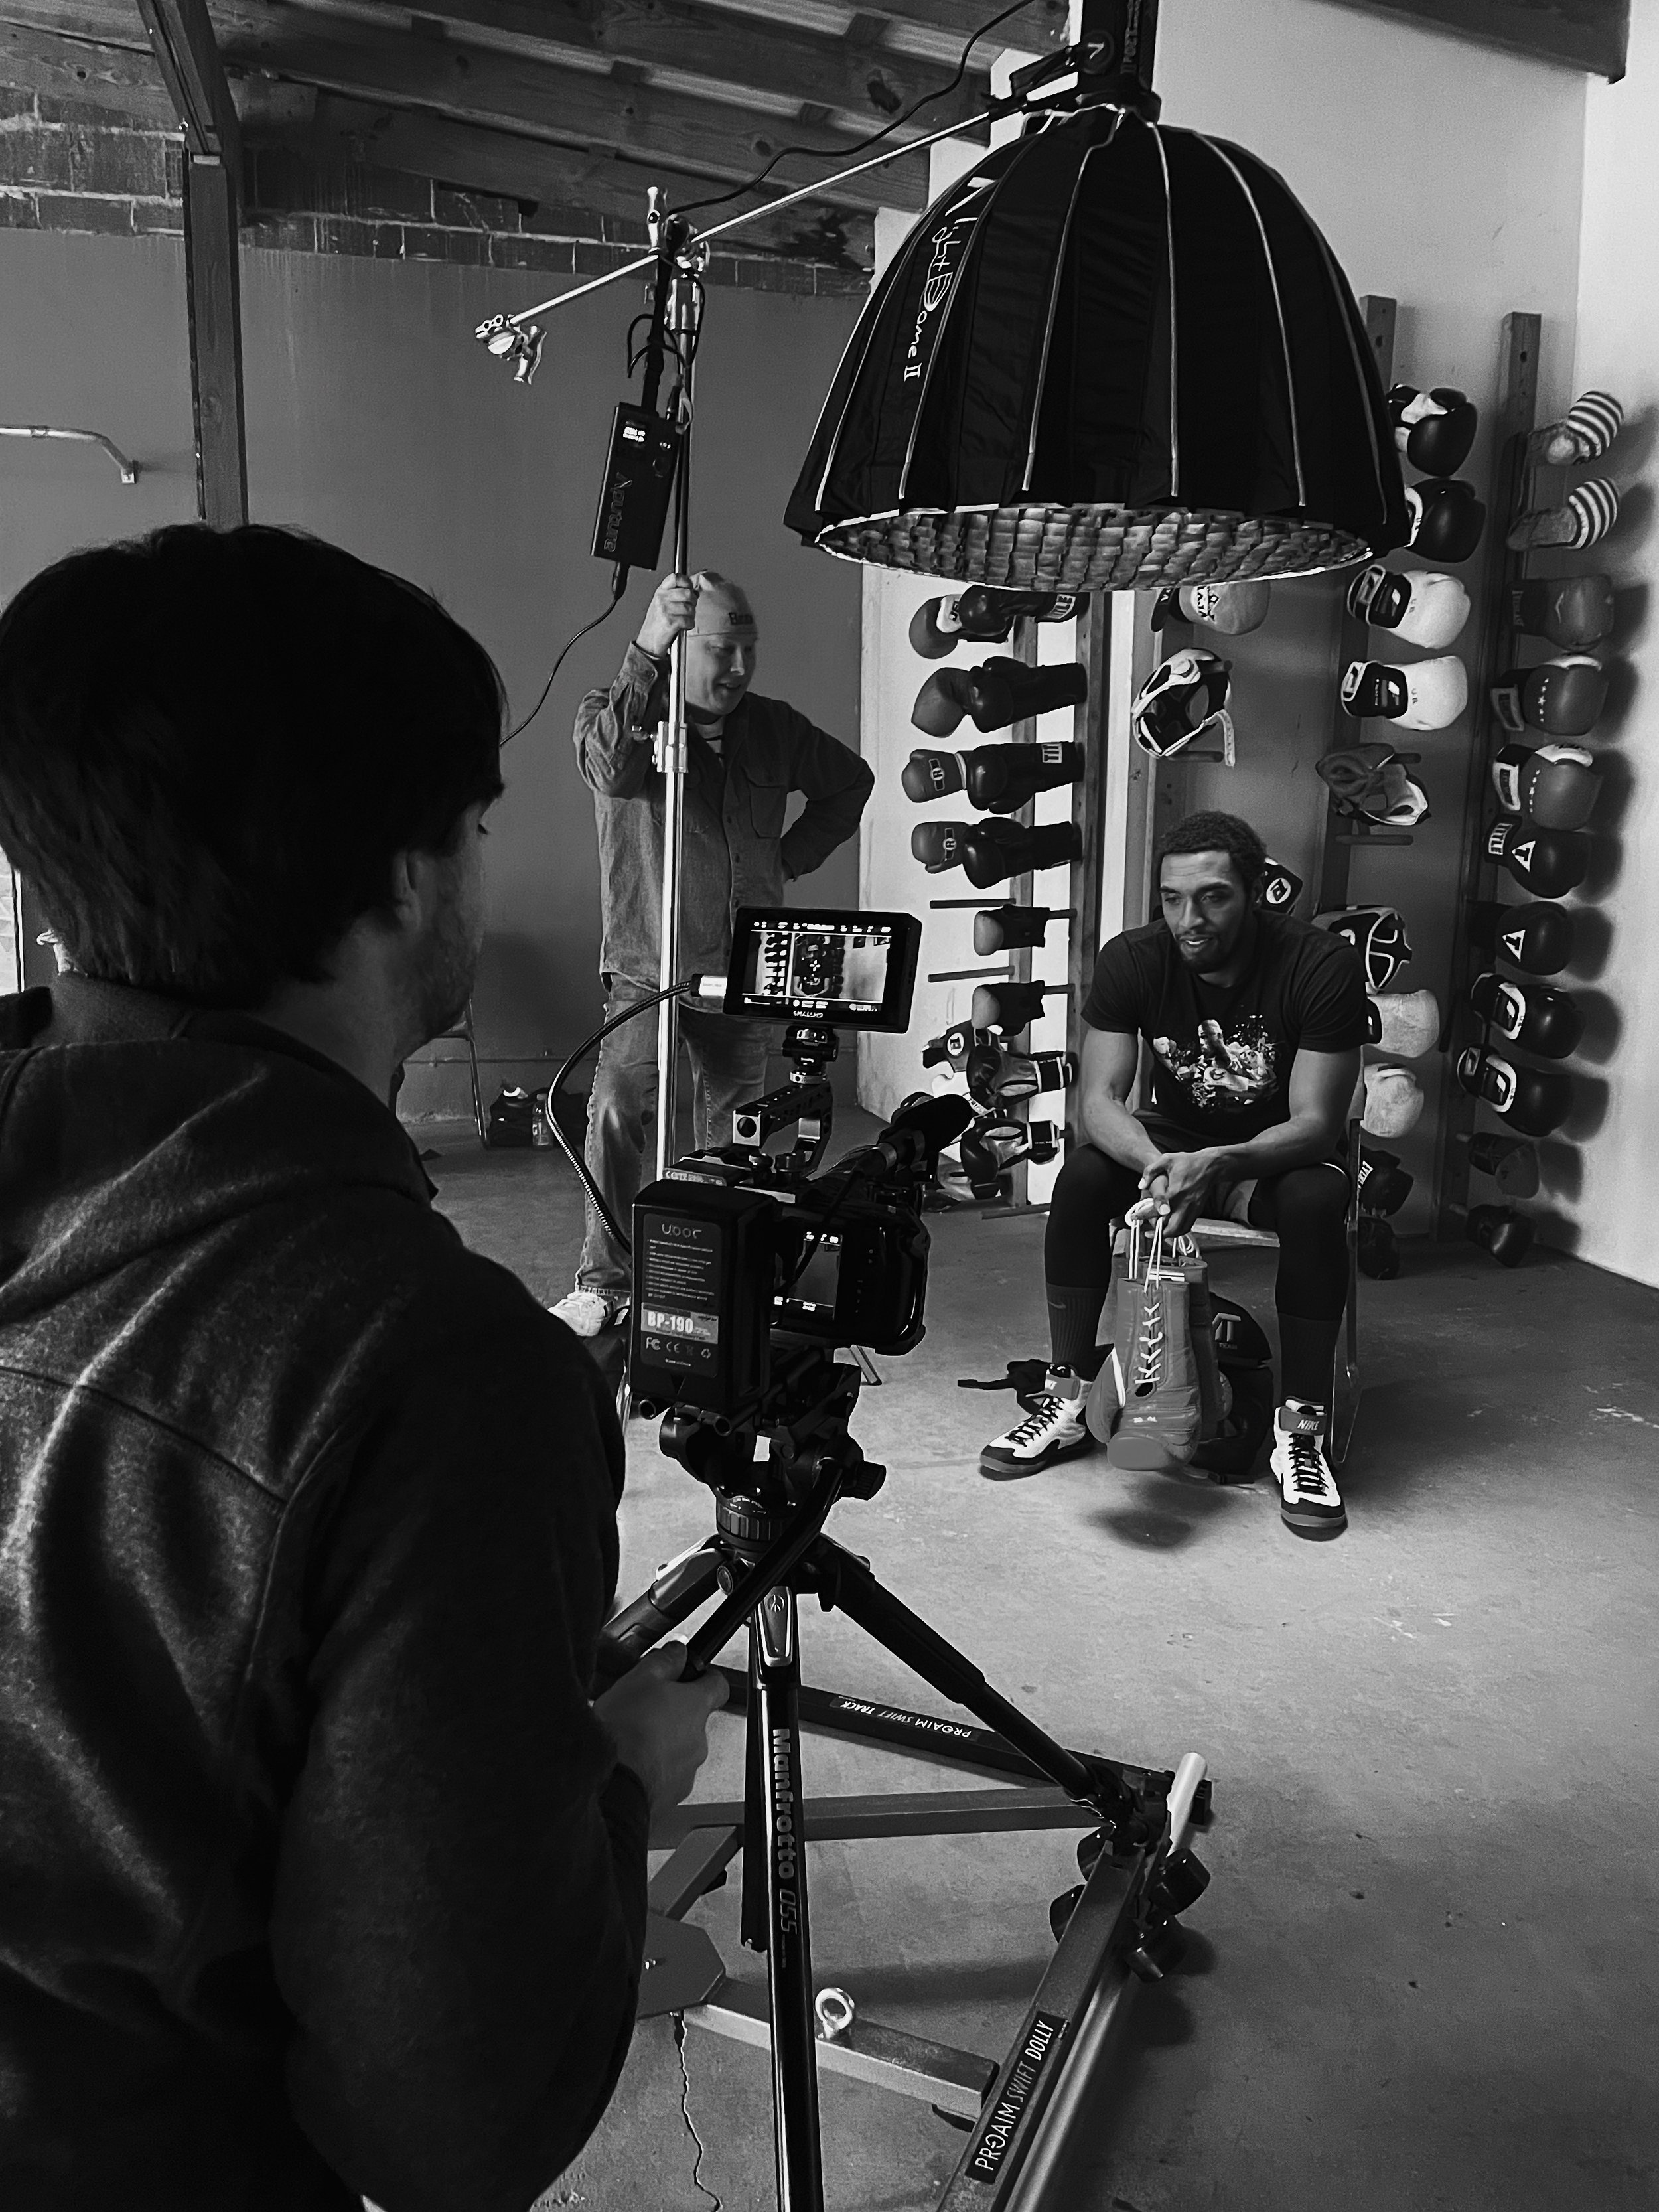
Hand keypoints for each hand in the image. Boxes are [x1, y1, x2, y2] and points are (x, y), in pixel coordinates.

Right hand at [593, 1640, 727, 1811]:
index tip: (692, 1675)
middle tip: (643, 1708)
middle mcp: (700, 1739)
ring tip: (630, 1738)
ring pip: (679, 1748)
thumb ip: (665, 1661)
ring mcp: (687, 1770)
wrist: (613, 1788)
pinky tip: (628, 1762)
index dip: (705, 1677)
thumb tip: (678, 1651)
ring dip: (660, 1742)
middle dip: (672, 1713)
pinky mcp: (671, 1794)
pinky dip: (651, 1767)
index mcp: (696, 1706)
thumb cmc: (625, 1734)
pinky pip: (665, 1775)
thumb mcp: (640, 1679)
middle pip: (693, 1719)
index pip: (717, 1685)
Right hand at [636, 573, 699, 658]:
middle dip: (693, 603)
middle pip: (688, 593)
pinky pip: (689, 620)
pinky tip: (683, 626)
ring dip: (691, 616)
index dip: (687, 582)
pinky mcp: (669, 622)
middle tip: (689, 609)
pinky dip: (689, 625)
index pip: (676, 578)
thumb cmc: (657, 623)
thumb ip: (676, 594)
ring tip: (684, 620)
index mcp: (660, 591)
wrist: (648, 642)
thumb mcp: (662, 604)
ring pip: (690, 608)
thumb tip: (695, 592)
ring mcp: (665, 610)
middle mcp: (661, 598)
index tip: (689, 589)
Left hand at [1139, 1149, 1217, 1233]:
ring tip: (1159, 1232)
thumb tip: (1140, 1185)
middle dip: (1159, 1233)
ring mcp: (1193, 1208)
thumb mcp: (1167, 1160)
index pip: (1157, 1210)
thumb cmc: (1189, 1161)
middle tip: (1149, 1232)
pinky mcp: (1198, 1210)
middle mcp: (1185, 1203)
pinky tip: (1171, 1226)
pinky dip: (1179, 1230)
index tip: (1135, 1217)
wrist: (1212, 1165)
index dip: (1144, 1215)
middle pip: (1172, 1227)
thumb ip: (1150, 1171)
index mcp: (1175, 1191)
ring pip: (1181, 1229)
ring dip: (1169, 1234)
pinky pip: (1188, 1225)